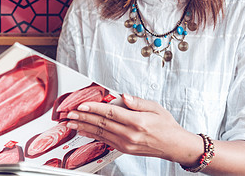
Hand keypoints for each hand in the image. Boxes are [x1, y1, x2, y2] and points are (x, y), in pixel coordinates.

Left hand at [65, 94, 201, 164]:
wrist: (174, 146)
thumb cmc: (166, 126)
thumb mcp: (156, 108)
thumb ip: (138, 102)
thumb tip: (123, 96)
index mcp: (137, 122)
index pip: (111, 113)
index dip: (94, 108)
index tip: (82, 104)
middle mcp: (129, 134)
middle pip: (102, 123)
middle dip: (83, 117)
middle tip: (70, 113)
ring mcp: (126, 143)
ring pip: (100, 133)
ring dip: (84, 126)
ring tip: (71, 121)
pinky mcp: (124, 149)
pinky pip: (104, 140)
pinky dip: (92, 134)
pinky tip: (83, 130)